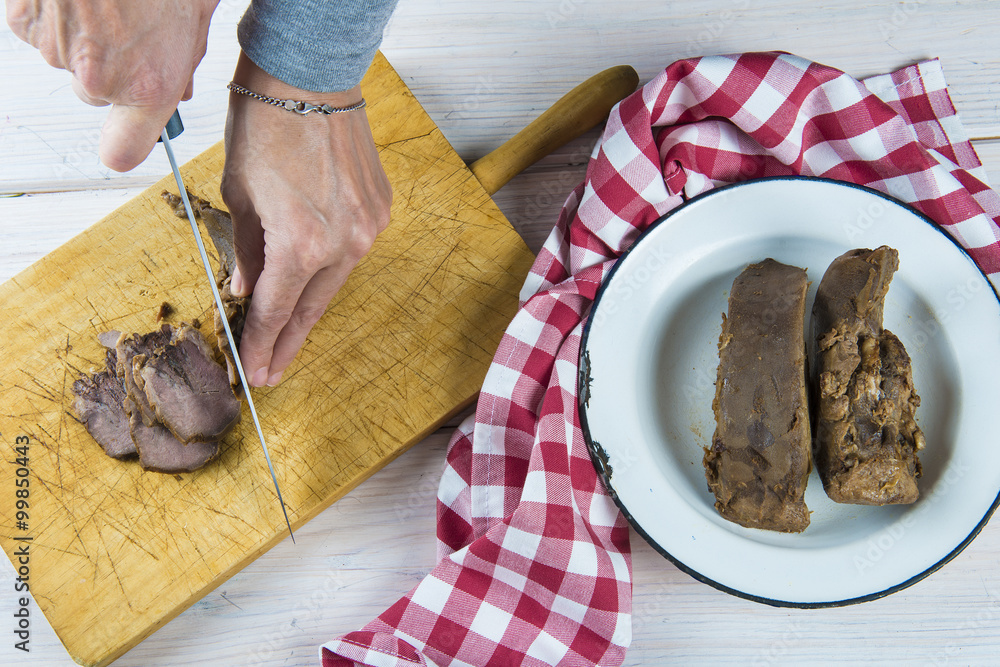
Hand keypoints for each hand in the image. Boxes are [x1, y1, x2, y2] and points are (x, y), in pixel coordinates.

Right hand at [6, 0, 218, 170]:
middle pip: (101, 98)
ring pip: (72, 63)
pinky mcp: (23, 24)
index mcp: (148, 84)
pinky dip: (59, 17)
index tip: (140, 130)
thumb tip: (180, 83)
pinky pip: (44, 33)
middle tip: (136, 30)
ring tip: (111, 1)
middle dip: (118, 72)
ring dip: (89, 39)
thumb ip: (186, 58)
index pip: (125, 151)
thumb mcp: (195, 15)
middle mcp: (97, 78)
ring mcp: (55, 52)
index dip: (130, 141)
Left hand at [221, 52, 391, 386]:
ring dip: (309, 302)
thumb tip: (246, 288)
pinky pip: (352, 250)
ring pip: (334, 281)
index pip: (275, 310)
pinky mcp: (380, 210)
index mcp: (302, 244)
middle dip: (287, 340)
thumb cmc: (265, 126)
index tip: (255, 371)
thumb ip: (245, 250)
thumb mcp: (238, 193)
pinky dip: (330, 264)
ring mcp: (369, 228)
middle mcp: (344, 244)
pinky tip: (313, 275)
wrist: (311, 78)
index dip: (260, 344)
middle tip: (274, 370)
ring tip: (288, 329)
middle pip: (311, 308)